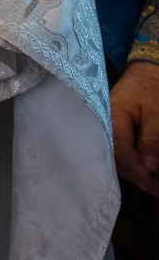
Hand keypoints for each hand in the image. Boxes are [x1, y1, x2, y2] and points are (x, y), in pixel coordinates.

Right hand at [111, 61, 158, 192]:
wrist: (147, 70)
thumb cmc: (152, 88)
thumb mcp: (157, 112)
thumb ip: (152, 139)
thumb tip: (149, 167)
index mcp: (113, 116)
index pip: (120, 150)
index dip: (137, 170)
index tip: (153, 186)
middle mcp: (106, 123)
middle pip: (117, 157)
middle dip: (136, 175)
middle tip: (156, 189)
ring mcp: (109, 126)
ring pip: (118, 156)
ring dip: (135, 171)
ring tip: (154, 183)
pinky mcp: (115, 129)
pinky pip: (122, 149)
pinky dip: (134, 161)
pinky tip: (146, 168)